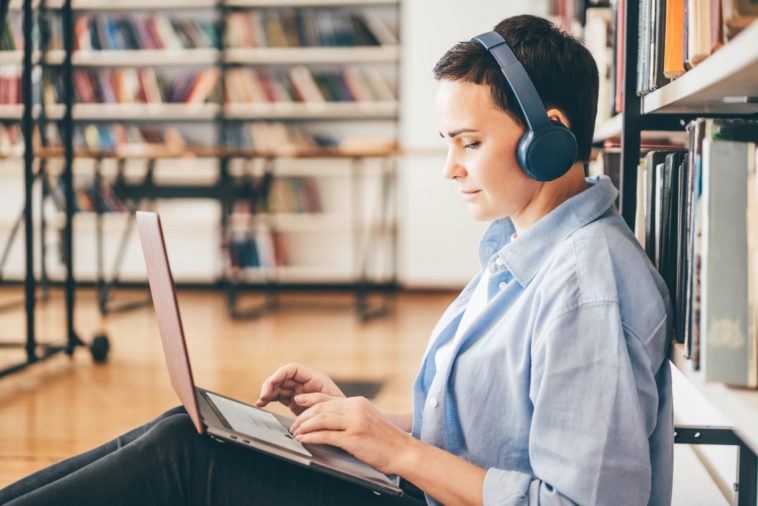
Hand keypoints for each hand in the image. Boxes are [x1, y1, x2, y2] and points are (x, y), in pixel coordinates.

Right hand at [256, 363, 344, 414]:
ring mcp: (299, 392)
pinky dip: (270, 399)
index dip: (280, 374)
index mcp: (315, 379)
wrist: (344, 424)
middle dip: (271, 384)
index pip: (293, 369)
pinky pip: (279, 397)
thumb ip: (316, 399)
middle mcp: (305, 383)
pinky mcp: (294, 402)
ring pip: (279, 387)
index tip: (272, 382)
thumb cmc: (343, 411)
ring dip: (268, 392)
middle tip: (263, 395)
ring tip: (261, 400)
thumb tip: (297, 399)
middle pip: (283, 377)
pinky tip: (263, 402)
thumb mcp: (332, 404)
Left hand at [289, 394, 416, 474]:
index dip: (309, 399)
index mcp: (358, 402)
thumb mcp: (368, 419)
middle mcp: (355, 408)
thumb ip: (351, 415)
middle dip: (303, 416)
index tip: (297, 402)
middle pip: (321, 407)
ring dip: (304, 426)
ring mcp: (354, 422)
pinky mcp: (353, 438)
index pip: (327, 398)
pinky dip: (311, 437)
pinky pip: (326, 435)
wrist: (404, 451)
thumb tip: (330, 418)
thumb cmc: (386, 439)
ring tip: (296, 432)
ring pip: (321, 419)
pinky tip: (304, 440)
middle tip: (294, 424)